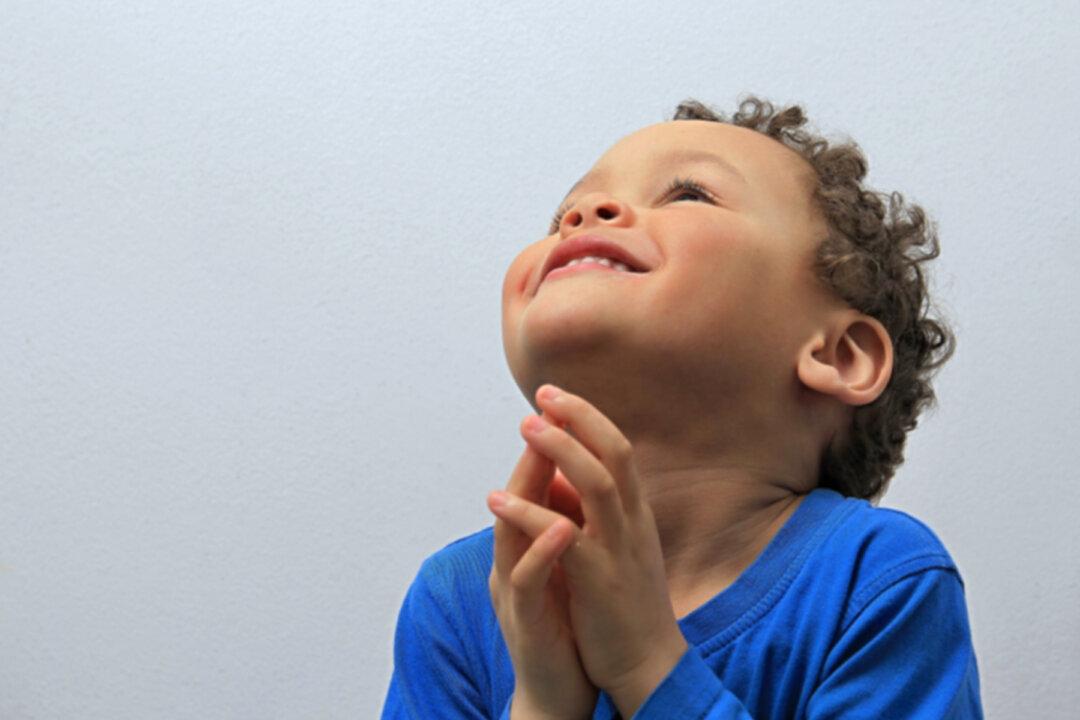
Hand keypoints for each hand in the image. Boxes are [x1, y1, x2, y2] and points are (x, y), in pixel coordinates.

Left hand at [488, 385, 689, 717]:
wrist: (648, 665)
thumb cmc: (626, 605)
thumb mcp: (618, 548)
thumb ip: (597, 512)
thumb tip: (563, 476)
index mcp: (637, 514)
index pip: (619, 450)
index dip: (589, 418)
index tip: (557, 395)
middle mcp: (633, 523)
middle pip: (615, 453)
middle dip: (579, 418)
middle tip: (544, 394)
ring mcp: (619, 550)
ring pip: (597, 484)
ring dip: (560, 450)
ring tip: (525, 427)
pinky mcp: (599, 582)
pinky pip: (565, 538)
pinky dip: (529, 515)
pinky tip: (497, 501)